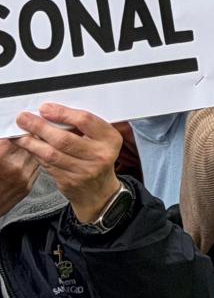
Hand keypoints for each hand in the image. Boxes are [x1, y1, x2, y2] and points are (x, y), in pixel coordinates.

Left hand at [5, 106, 122, 222]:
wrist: (99, 188)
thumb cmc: (97, 156)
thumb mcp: (100, 138)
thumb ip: (81, 125)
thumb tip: (51, 113)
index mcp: (110, 139)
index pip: (85, 121)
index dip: (62, 113)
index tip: (45, 109)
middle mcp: (100, 155)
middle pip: (64, 139)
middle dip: (40, 127)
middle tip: (24, 119)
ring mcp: (84, 170)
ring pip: (52, 154)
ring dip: (32, 142)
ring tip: (21, 134)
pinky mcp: (70, 181)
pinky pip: (48, 165)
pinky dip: (36, 154)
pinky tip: (30, 147)